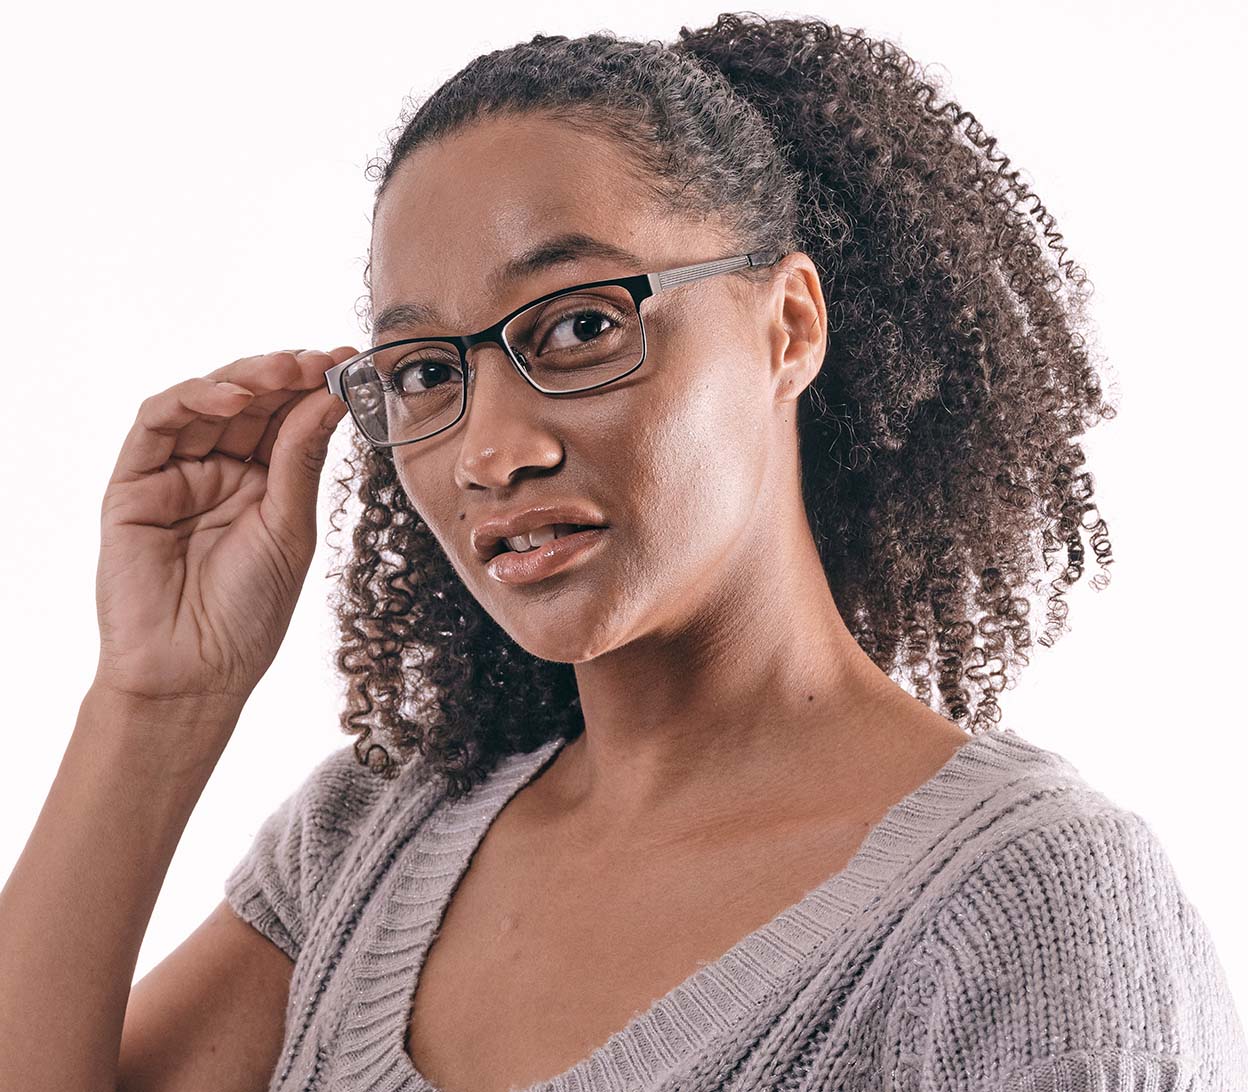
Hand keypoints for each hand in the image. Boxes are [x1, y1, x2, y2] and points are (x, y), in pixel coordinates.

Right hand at [92, 348, 359, 706]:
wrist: (194, 674)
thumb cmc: (248, 613)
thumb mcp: (290, 529)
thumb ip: (301, 461)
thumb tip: (331, 396)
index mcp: (264, 485)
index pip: (287, 420)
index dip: (315, 389)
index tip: (349, 362)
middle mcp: (220, 473)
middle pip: (250, 405)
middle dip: (285, 375)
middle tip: (321, 360)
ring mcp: (176, 476)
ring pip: (205, 404)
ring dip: (245, 378)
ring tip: (284, 370)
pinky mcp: (133, 485)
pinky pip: (156, 426)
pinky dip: (192, 401)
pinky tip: (232, 397)